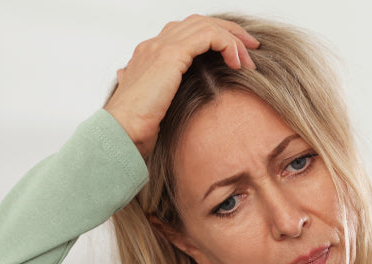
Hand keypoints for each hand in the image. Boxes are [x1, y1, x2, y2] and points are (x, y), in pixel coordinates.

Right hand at [104, 15, 258, 156]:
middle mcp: (154, 45)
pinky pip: (209, 35)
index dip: (214, 38)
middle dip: (229, 32)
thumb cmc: (135, 129)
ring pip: (206, 25)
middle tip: (251, 48)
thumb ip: (159, 96)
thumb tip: (161, 96)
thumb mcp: (154, 108)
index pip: (187, 33)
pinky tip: (237, 64)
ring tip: (249, 59)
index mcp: (149, 55)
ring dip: (233, 39)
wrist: (120, 133)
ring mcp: (160, 46)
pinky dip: (228, 45)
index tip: (236, 56)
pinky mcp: (171, 54)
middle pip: (199, 22)